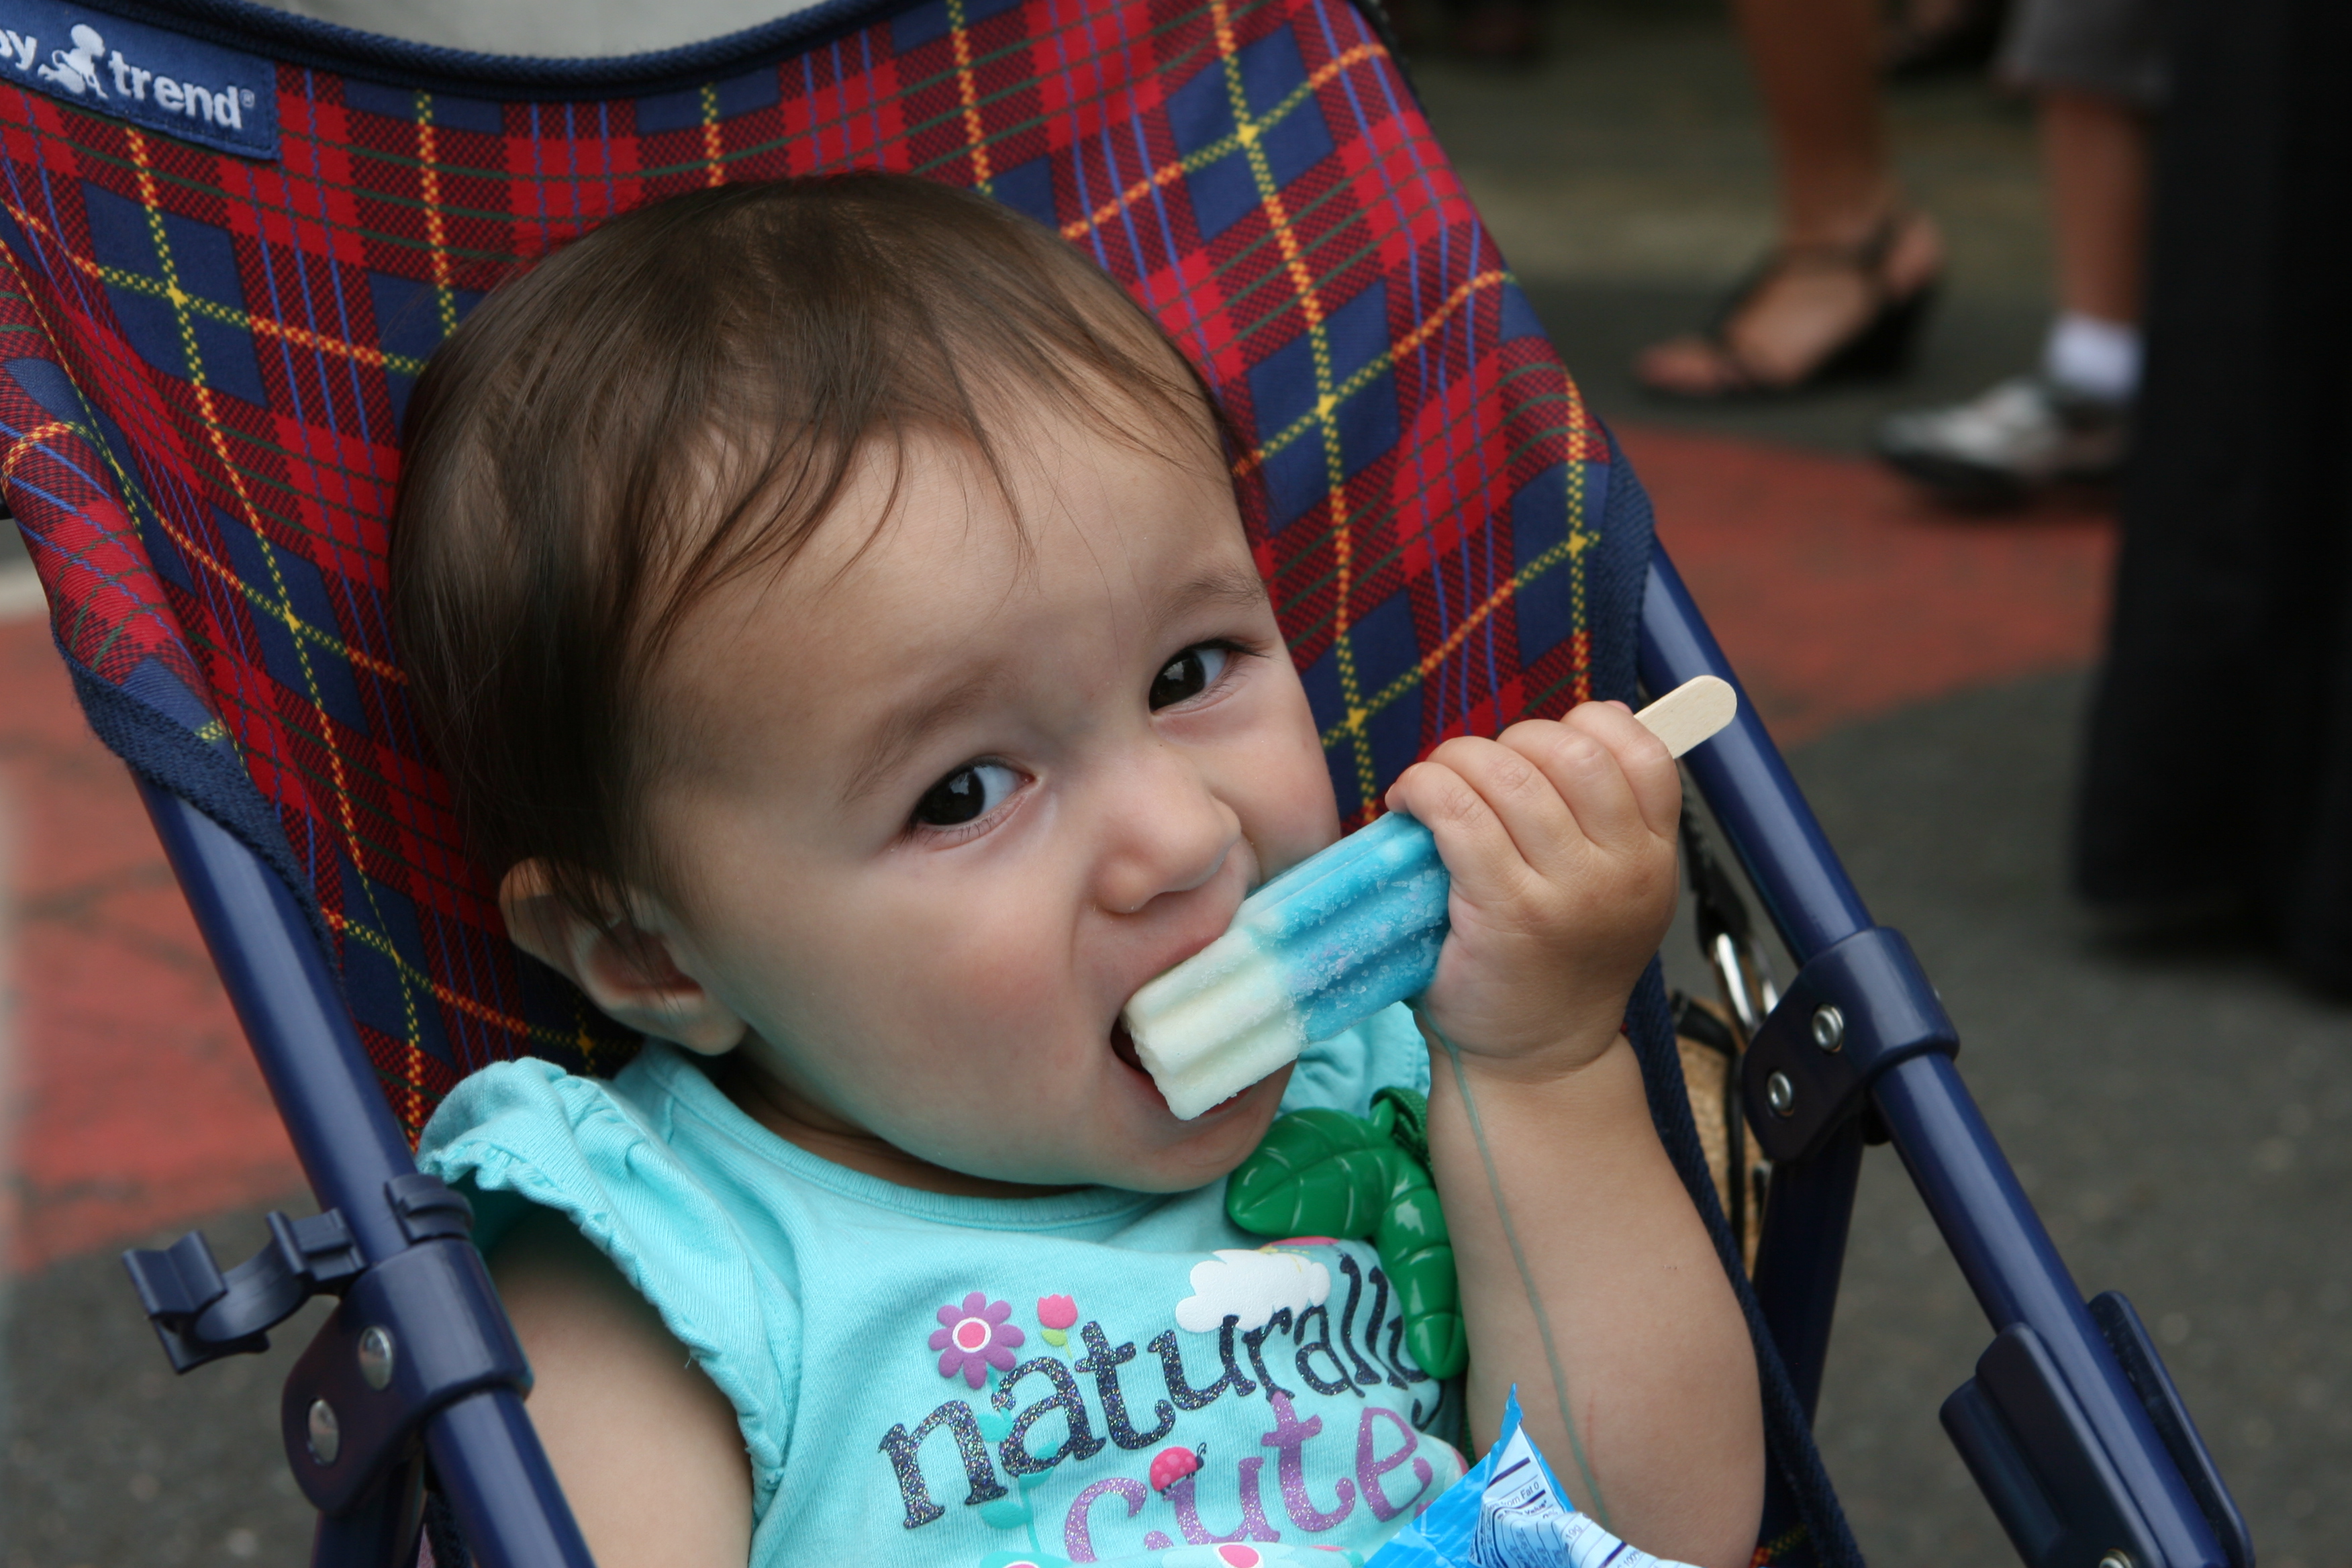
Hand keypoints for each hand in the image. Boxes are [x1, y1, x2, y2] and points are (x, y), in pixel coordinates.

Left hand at [1383, 701, 1679, 1074]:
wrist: (1534, 1060)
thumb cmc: (1552, 963)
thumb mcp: (1607, 889)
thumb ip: (1600, 818)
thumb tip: (1575, 723)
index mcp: (1654, 857)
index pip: (1640, 751)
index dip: (1583, 726)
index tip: (1536, 751)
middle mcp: (1623, 872)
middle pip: (1569, 750)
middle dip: (1506, 742)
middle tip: (1470, 773)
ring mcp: (1568, 895)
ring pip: (1508, 774)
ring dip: (1454, 762)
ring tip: (1430, 788)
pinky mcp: (1506, 914)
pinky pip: (1459, 816)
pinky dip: (1424, 791)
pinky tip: (1408, 805)